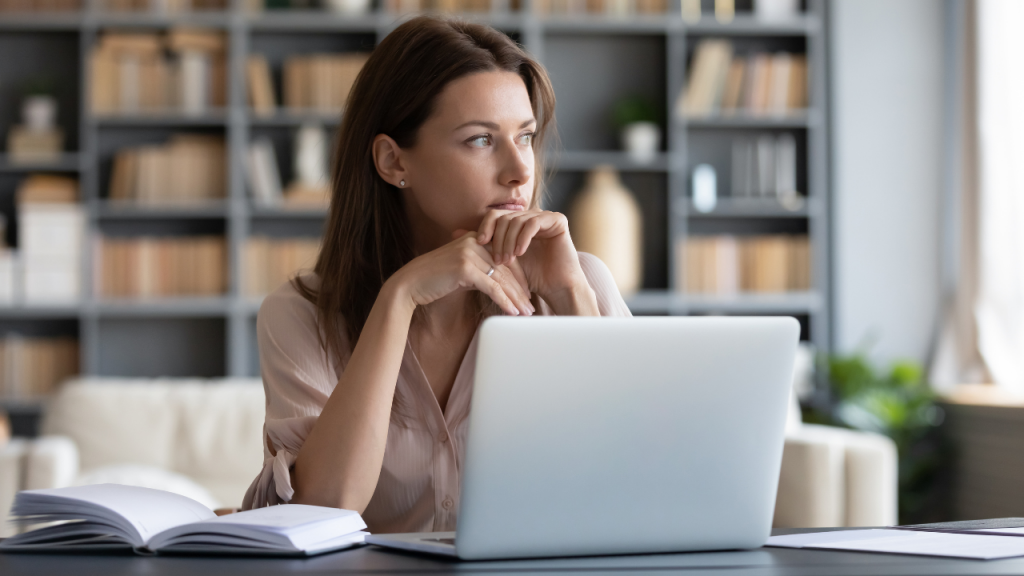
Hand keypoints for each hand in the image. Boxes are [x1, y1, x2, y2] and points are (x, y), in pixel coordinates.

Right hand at [388, 231, 534, 316]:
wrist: (410, 284)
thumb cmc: (435, 280)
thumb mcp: (462, 271)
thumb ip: (480, 271)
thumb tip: (500, 285)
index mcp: (475, 239)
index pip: (505, 257)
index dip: (519, 277)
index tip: (527, 294)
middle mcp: (474, 242)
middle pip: (506, 268)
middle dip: (520, 290)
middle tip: (531, 306)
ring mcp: (469, 254)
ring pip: (501, 279)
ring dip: (516, 298)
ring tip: (526, 313)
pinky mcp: (465, 268)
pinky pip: (492, 287)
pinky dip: (504, 302)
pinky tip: (512, 312)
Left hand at [473, 209, 589, 303]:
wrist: (556, 288)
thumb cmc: (529, 278)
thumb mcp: (500, 260)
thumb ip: (482, 245)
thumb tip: (454, 233)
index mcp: (518, 222)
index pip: (495, 216)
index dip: (485, 228)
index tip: (478, 244)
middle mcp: (531, 215)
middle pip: (504, 217)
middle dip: (497, 239)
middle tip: (496, 260)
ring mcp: (545, 216)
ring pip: (517, 220)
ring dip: (509, 241)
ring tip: (507, 260)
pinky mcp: (558, 220)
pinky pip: (534, 223)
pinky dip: (523, 238)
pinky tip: (520, 253)